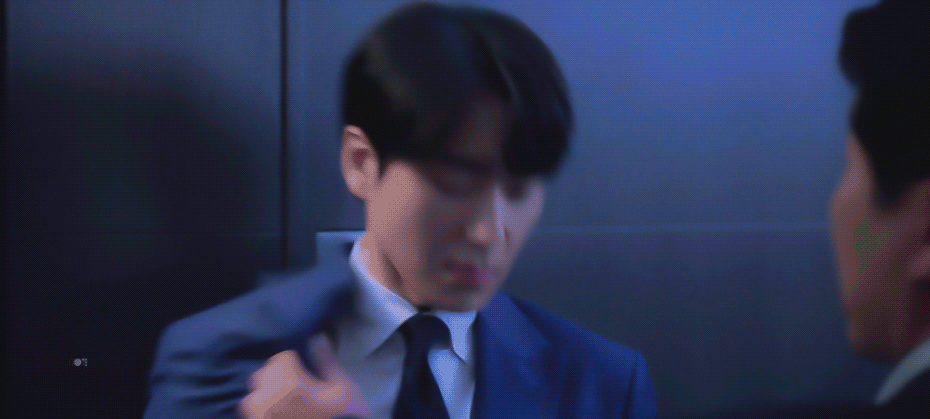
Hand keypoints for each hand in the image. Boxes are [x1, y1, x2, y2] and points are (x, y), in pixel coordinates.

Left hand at [238, 334, 369, 418]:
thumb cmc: (344, 416)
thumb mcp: (343, 388)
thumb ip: (326, 361)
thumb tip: (317, 336)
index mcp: (290, 382)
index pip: (281, 358)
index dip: (294, 361)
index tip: (305, 370)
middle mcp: (268, 398)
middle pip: (263, 375)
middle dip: (276, 376)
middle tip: (295, 385)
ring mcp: (261, 417)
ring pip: (253, 398)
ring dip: (265, 395)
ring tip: (283, 402)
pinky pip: (253, 416)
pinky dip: (262, 412)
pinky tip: (279, 414)